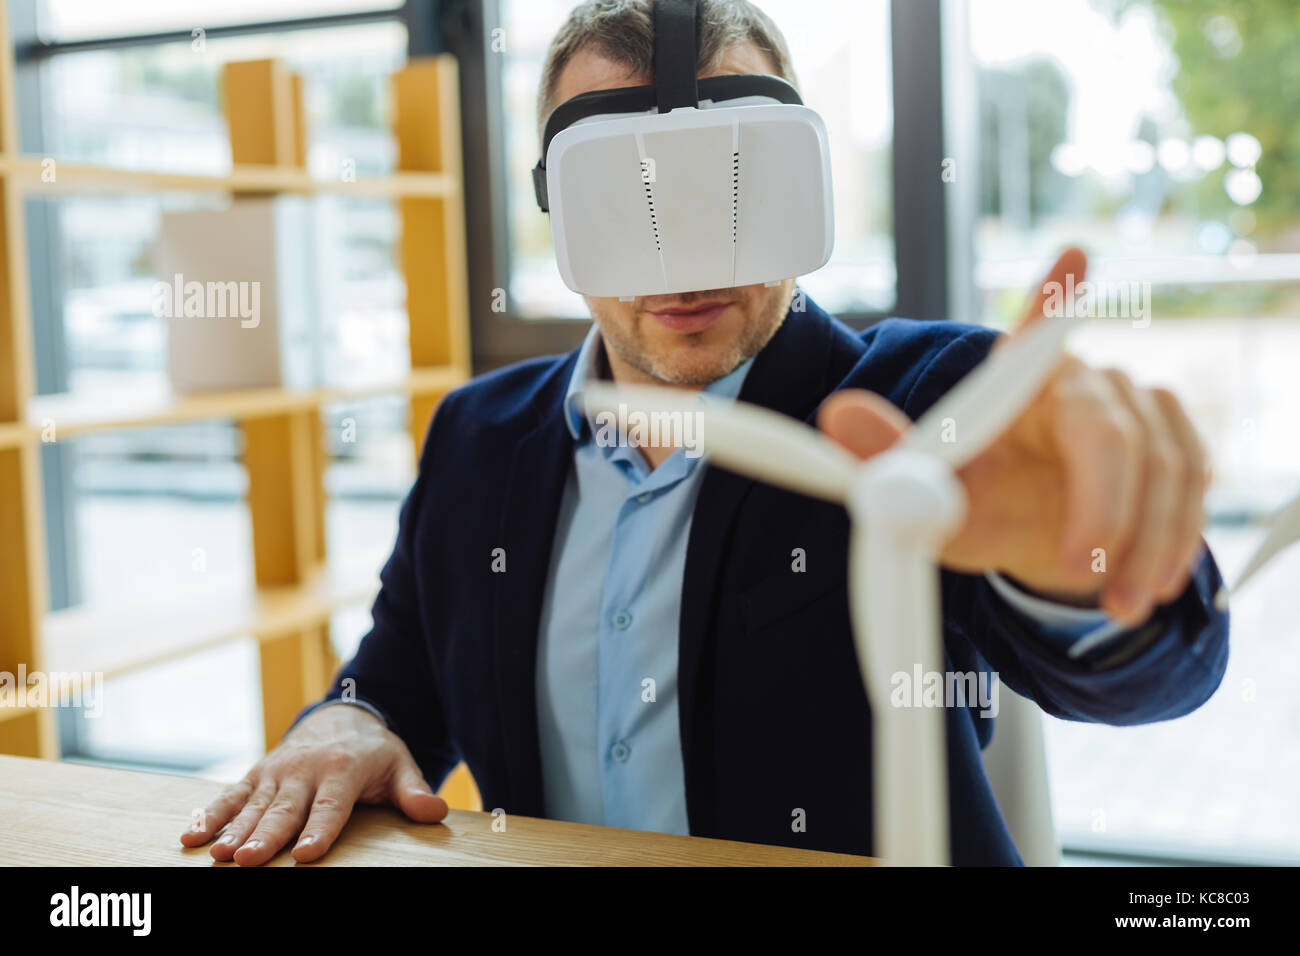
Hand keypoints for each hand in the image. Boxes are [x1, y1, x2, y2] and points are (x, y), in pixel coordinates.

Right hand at [179, 703, 447, 864]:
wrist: (342, 716)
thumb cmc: (374, 751)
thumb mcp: (400, 765)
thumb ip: (414, 791)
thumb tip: (435, 812)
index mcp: (342, 770)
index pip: (330, 806)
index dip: (319, 831)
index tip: (306, 855)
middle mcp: (305, 769)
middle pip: (284, 809)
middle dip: (266, 836)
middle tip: (248, 861)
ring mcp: (277, 771)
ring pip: (253, 805)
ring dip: (234, 830)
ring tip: (218, 854)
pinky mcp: (257, 775)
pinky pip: (230, 796)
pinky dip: (210, 815)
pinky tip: (191, 837)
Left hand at [819, 247, 1209, 625]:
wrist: (1035, 544)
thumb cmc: (977, 506)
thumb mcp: (930, 498)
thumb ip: (889, 460)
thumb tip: (838, 413)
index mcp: (1019, 380)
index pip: (1035, 332)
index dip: (1055, 297)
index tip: (1073, 255)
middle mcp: (1087, 382)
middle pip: (1113, 435)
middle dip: (1104, 510)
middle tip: (1080, 568)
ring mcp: (1143, 408)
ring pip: (1166, 471)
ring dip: (1146, 545)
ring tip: (1118, 604)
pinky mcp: (1182, 443)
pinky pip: (1194, 491)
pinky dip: (1176, 543)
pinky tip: (1152, 585)